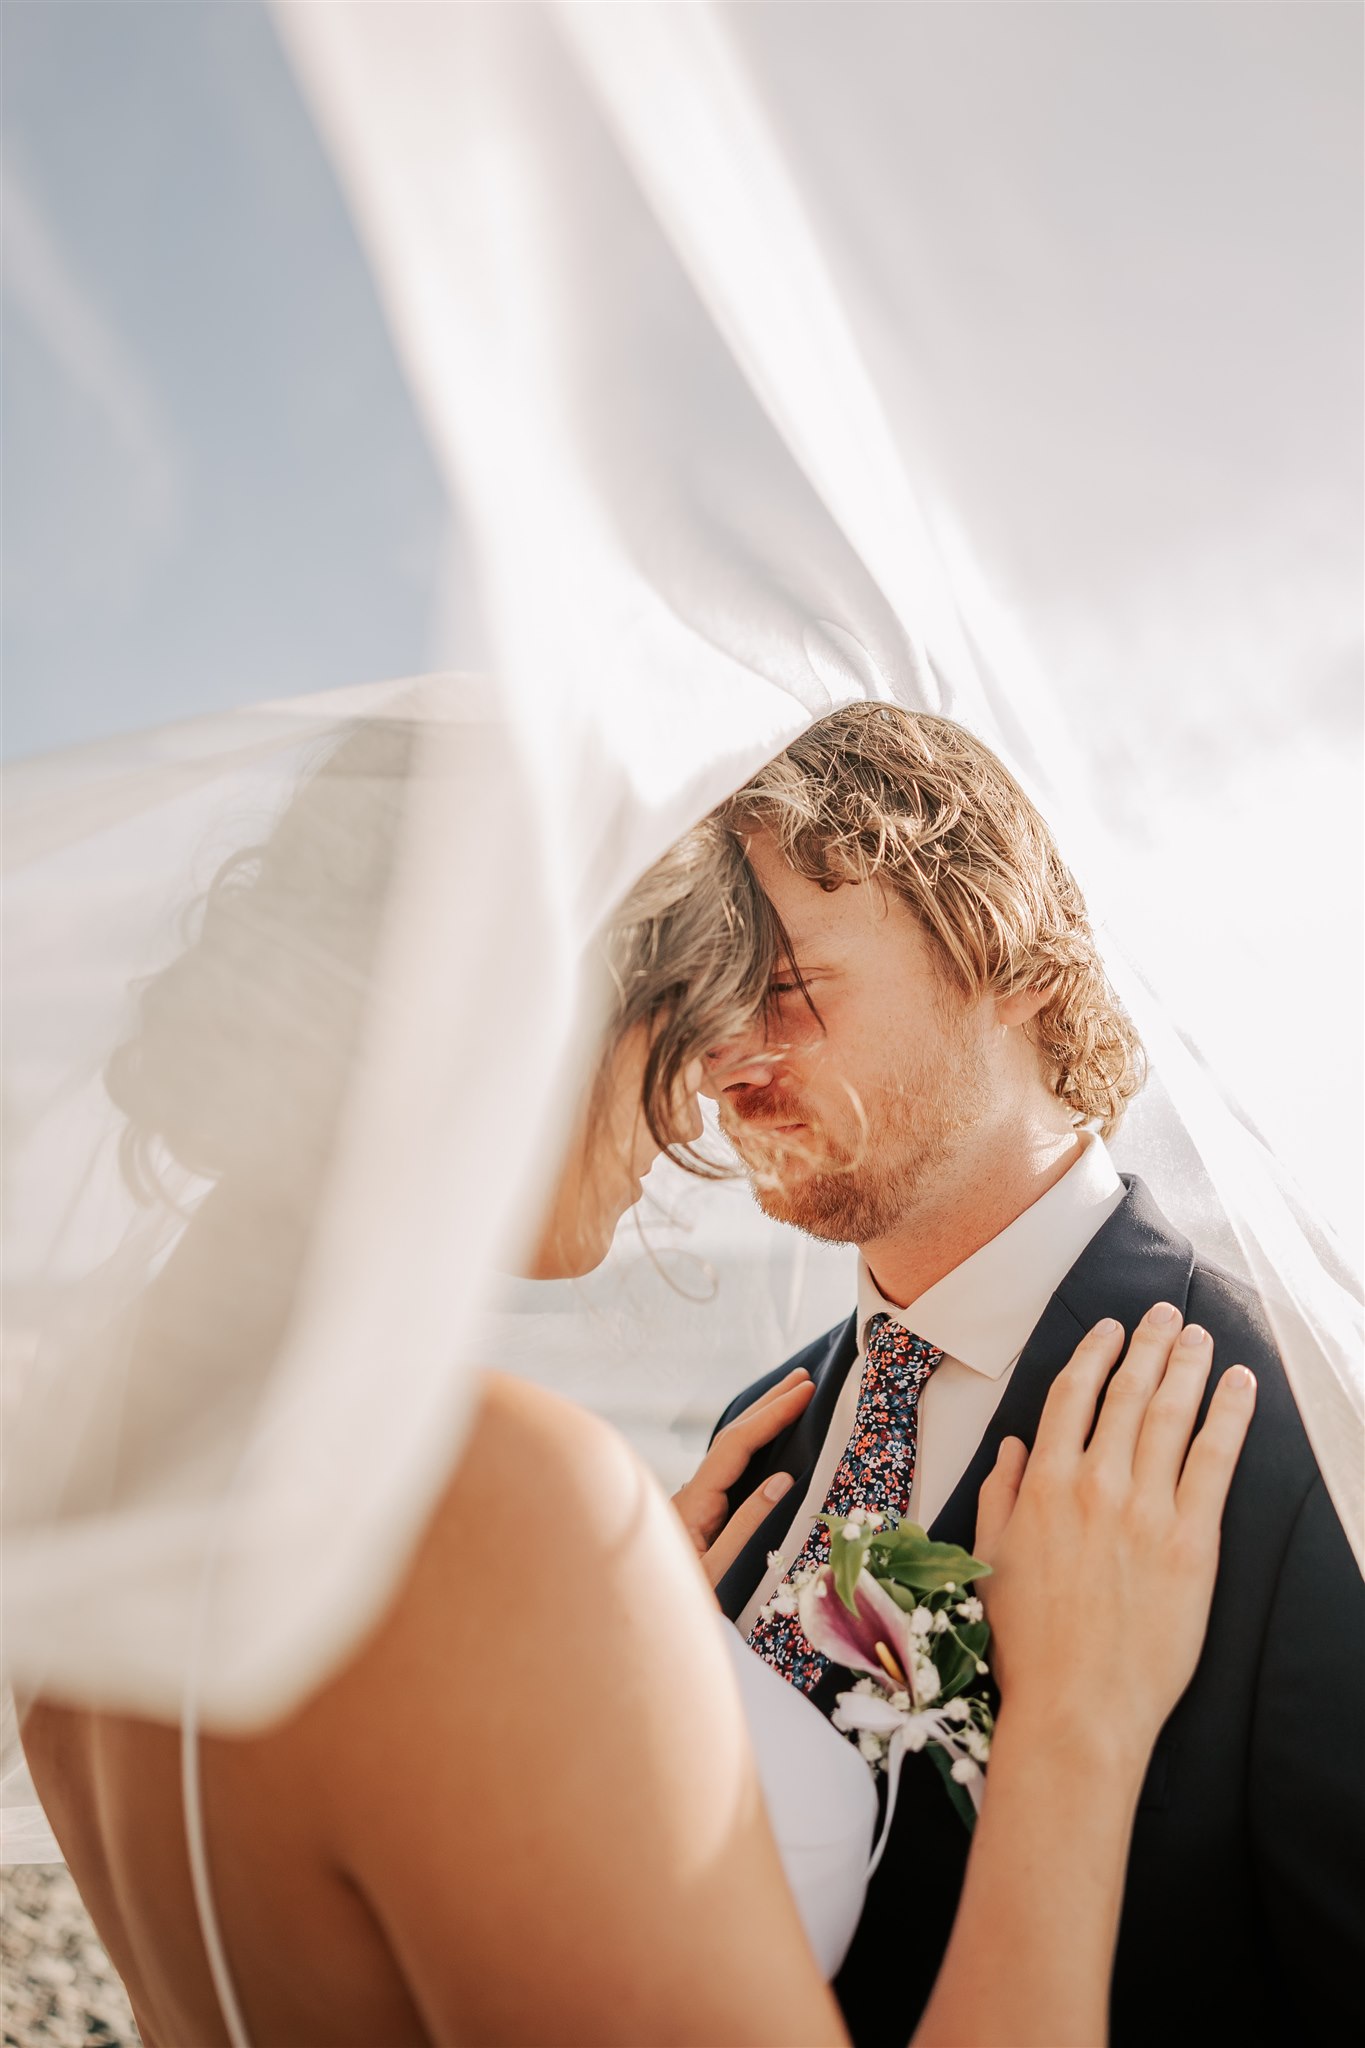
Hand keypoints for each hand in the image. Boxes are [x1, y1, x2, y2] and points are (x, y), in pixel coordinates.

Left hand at [673, 1369, 815, 1587]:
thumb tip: (784, 1480)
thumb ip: (749, 1524)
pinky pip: (729, 1467)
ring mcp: (694, 1502)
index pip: (737, 1444)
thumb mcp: (718, 1570)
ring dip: (761, 1419)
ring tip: (791, 1394)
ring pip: (729, 1450)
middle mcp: (691, 1494)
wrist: (637, 1625)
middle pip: (731, 1436)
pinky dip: (753, 1443)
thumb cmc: (677, 1605)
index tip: (805, 1393)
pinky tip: (765, 1439)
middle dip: (768, 1404)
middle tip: (804, 1377)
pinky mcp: (699, 1515)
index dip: (773, 1415)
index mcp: (694, 1501)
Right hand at [973, 1306, 1255, 1754]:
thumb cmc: (1027, 1644)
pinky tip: (1239, 1386)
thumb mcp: (991, 1559)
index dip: (1096, 1354)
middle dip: (1150, 1345)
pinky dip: (1229, 1416)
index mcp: (1042, 1483)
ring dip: (1188, 1366)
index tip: (1113, 1329)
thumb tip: (1013, 1444)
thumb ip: (1000, 1493)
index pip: (1072, 1396)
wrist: (1077, 1707)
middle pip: (1128, 1394)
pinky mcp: (1190, 1542)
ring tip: (1201, 1337)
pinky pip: (1214, 1461)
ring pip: (1171, 1415)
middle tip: (1167, 1314)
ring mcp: (1145, 1510)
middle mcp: (1094, 1483)